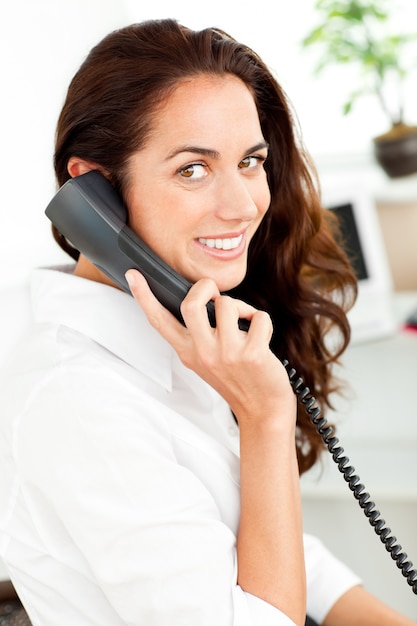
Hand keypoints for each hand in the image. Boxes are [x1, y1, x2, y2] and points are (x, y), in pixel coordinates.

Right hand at [125, 270, 294, 428]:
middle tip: (215, 292)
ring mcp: (227, 354)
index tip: (132, 275)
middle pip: (191, 304)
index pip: (160, 321)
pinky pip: (259, 317)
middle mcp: (203, 353)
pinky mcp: (252, 354)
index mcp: (187, 351)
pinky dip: (263, 322)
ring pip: (228, 303)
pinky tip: (261, 338)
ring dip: (242, 307)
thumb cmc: (237, 379)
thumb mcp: (206, 360)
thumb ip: (198, 334)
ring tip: (246, 324)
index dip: (144, 296)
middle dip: (205, 286)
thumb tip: (202, 299)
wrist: (262, 410)